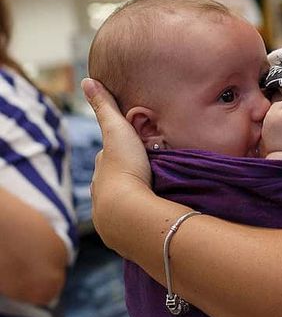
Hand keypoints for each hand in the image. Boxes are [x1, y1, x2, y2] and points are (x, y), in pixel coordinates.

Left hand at [81, 79, 152, 249]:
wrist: (128, 213)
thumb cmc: (124, 169)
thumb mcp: (117, 131)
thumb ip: (105, 107)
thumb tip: (88, 81)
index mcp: (101, 170)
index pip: (109, 157)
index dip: (122, 151)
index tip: (137, 149)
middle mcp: (102, 193)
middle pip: (117, 181)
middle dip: (131, 176)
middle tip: (151, 172)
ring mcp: (112, 216)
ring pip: (128, 202)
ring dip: (139, 199)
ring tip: (158, 196)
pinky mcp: (125, 236)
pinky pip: (136, 222)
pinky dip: (144, 217)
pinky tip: (156, 217)